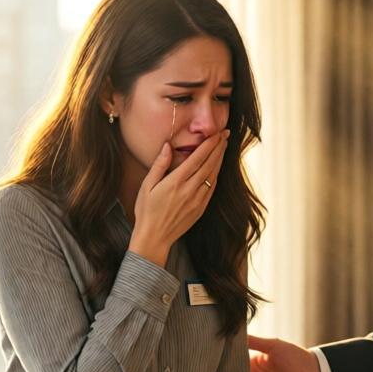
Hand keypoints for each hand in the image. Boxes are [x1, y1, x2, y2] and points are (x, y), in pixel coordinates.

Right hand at [128, 129, 228, 265]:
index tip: (217, 133)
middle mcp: (190, 190)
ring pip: (213, 175)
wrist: (154, 238)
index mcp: (176, 182)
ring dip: (220, 159)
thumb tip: (167, 145)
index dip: (209, 144)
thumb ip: (159, 164)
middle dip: (219, 147)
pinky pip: (212, 188)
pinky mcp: (201, 208)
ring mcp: (198, 200)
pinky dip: (217, 174)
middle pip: (209, 164)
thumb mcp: (147, 185)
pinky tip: (218, 167)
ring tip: (225, 146)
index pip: (197, 158)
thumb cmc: (146, 210)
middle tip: (226, 134)